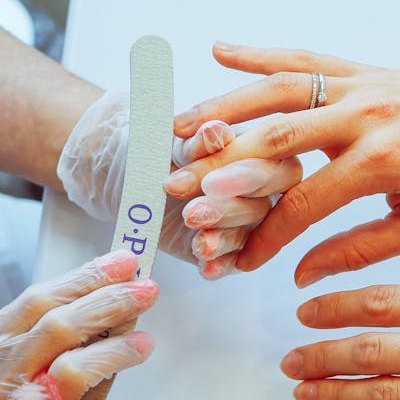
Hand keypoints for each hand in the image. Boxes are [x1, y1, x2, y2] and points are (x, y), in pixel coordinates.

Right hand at [0, 250, 157, 399]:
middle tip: (146, 290)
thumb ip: (72, 340)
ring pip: (72, 370)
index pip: (36, 302)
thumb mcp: (34, 374)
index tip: (124, 262)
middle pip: (55, 328)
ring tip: (143, 343)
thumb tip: (122, 297)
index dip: (85, 278)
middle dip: (108, 301)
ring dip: (117, 349)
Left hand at [57, 90, 300, 278]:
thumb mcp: (170, 145)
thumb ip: (194, 143)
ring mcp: (249, 218)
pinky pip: (234, 260)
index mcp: (259, 148)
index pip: (264, 161)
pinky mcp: (231, 247)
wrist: (134, 177)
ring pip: (249, 232)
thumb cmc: (159, 151)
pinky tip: (205, 266)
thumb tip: (214, 132)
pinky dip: (219, 264)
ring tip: (199, 243)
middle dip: (228, 209)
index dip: (238, 174)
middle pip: (263, 201)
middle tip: (194, 213)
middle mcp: (263, 185)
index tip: (206, 183)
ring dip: (222, 238)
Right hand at [167, 43, 399, 286]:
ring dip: (223, 109)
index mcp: (380, 163)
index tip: (239, 262)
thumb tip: (303, 273)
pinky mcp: (363, 68)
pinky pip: (304, 57)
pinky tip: (222, 51)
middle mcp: (362, 117)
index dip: (265, 237)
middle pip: (272, 144)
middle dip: (219, 170)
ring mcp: (359, 85)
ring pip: (277, 93)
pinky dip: (260, 54)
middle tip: (176, 188)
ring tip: (178, 127)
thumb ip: (361, 249)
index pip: (302, 205)